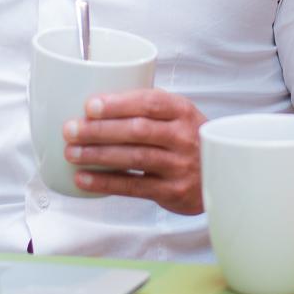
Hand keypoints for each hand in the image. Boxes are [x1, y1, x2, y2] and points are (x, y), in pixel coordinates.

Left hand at [61, 89, 207, 215]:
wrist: (222, 175)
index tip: (90, 106)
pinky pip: (134, 186)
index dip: (118, 104)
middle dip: (99, 130)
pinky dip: (106, 183)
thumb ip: (148, 107)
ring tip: (72, 152)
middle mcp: (183, 137)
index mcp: (182, 111)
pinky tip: (84, 179)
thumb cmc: (188, 139)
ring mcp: (179, 166)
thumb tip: (96, 104)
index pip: (149, 102)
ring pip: (134, 158)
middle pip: (137, 130)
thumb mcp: (179, 115)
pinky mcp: (173, 191)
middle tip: (70, 129)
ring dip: (98, 155)